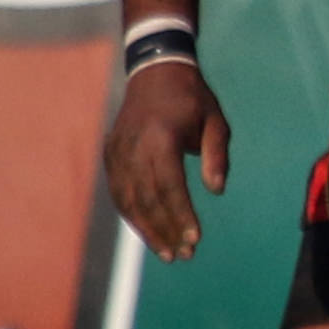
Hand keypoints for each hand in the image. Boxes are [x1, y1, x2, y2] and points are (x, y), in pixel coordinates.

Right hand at [104, 58, 228, 262]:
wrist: (154, 72)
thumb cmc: (193, 99)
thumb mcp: (216, 121)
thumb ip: (218, 155)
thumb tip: (217, 190)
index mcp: (160, 137)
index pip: (170, 185)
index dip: (182, 215)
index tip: (196, 238)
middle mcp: (133, 147)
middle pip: (147, 199)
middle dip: (166, 230)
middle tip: (185, 255)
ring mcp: (117, 151)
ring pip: (128, 200)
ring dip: (147, 229)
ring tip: (169, 253)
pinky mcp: (110, 155)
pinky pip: (119, 192)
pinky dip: (132, 215)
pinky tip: (149, 232)